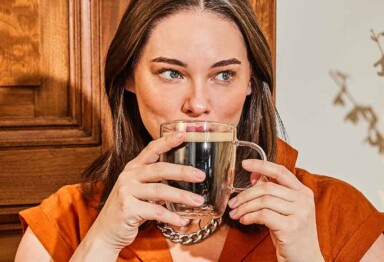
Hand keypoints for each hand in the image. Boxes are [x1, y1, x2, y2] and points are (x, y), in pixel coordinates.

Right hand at [89, 132, 205, 251]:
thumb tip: (184, 181)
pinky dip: (171, 217)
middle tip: (201, 175)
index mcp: (133, 168)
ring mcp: (126, 192)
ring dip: (182, 196)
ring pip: (160, 191)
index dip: (167, 141)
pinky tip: (182, 221)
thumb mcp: (139, 190)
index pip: (151, 149)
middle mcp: (129, 176)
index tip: (183, 134)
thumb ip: (156, 183)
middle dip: (183, 171)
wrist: (106, 232)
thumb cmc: (128, 209)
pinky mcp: (127, 209)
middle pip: (160, 169)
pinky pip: (156, 212)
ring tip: (198, 201)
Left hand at [228, 159, 323, 261]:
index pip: (281, 171)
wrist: (305, 259)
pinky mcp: (291, 227)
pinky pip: (263, 215)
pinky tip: (244, 220)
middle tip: (233, 202)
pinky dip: (249, 216)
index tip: (245, 163)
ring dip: (244, 207)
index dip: (261, 165)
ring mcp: (299, 213)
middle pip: (267, 187)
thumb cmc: (292, 235)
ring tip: (236, 213)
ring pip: (263, 201)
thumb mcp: (283, 210)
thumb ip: (272, 192)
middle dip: (245, 194)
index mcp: (303, 192)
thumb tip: (255, 176)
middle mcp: (304, 200)